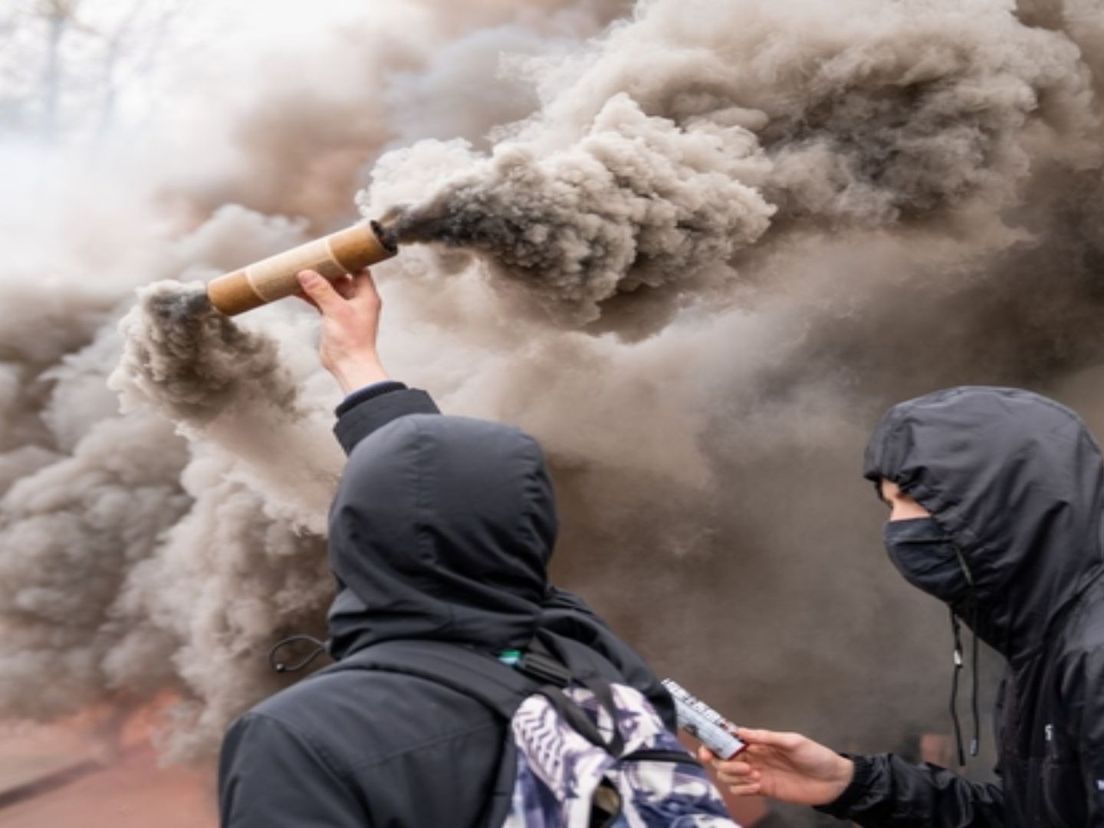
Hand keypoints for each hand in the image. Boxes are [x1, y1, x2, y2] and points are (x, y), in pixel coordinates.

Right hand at [296, 268, 388, 392]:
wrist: (349, 365)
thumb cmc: (351, 340)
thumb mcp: (335, 310)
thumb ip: (321, 290)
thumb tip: (306, 273)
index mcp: (366, 295)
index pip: (359, 269)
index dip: (346, 259)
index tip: (331, 249)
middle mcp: (358, 301)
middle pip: (341, 277)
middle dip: (326, 269)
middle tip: (310, 257)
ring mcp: (345, 310)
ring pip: (329, 289)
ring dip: (315, 282)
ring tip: (298, 271)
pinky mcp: (333, 319)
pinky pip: (321, 301)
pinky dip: (310, 295)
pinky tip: (295, 288)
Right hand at [699, 728, 853, 805]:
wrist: (832, 782)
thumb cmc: (815, 756)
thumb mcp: (792, 742)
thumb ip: (766, 737)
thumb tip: (740, 731)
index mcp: (758, 742)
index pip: (729, 740)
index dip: (715, 742)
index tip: (707, 746)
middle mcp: (754, 756)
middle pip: (723, 759)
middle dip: (723, 762)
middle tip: (743, 766)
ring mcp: (757, 774)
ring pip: (729, 775)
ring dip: (735, 776)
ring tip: (755, 775)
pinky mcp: (763, 790)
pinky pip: (741, 790)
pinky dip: (742, 789)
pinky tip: (756, 787)